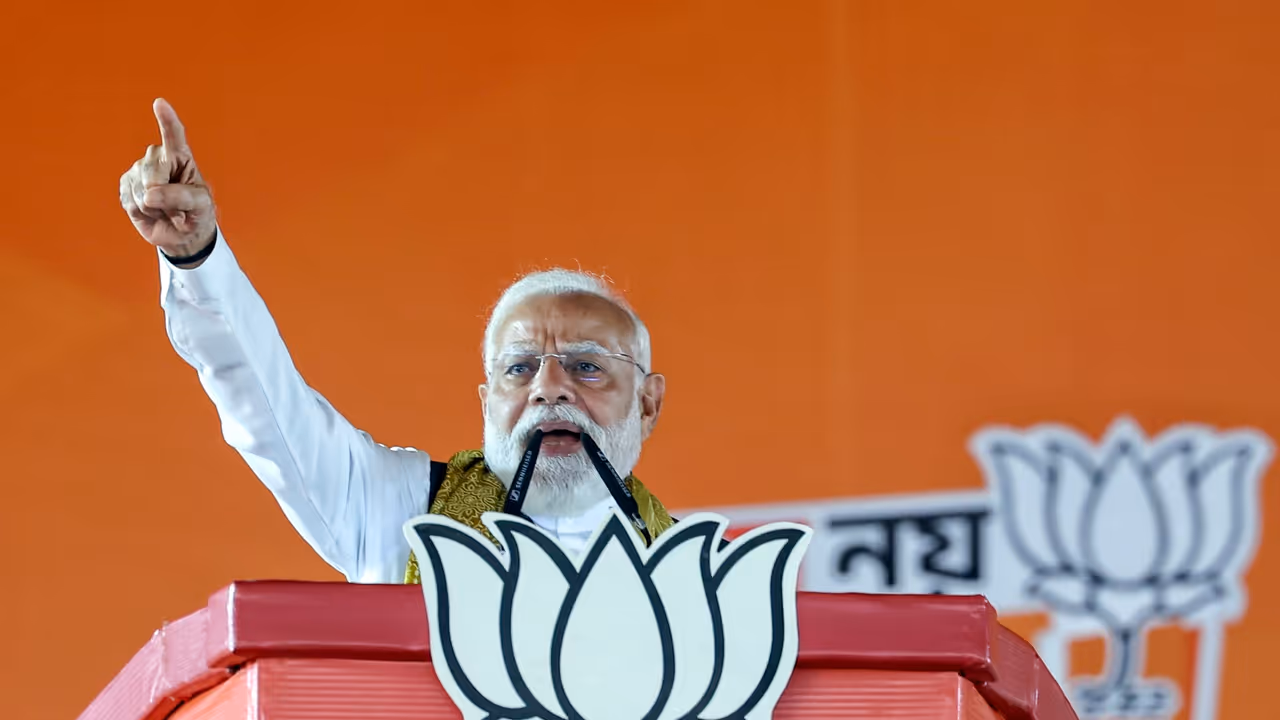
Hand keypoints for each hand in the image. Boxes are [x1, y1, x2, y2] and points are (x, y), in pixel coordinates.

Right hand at [119, 99, 216, 262]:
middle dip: (162, 195)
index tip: (160, 103)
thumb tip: (150, 195)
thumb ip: (181, 197)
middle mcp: (157, 159)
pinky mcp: (126, 186)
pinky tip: (151, 212)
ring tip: (165, 209)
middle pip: (151, 172)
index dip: (167, 120)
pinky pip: (129, 201)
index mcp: (180, 157)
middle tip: (177, 207)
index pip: (174, 136)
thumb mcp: (201, 206)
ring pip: (140, 190)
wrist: (181, 234)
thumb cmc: (196, 214)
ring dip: (154, 208)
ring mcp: (138, 171)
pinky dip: (142, 213)